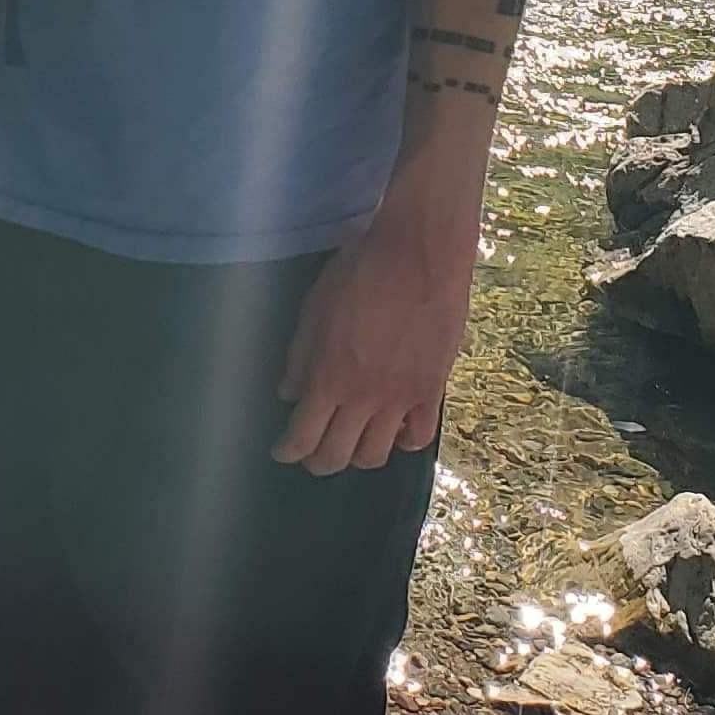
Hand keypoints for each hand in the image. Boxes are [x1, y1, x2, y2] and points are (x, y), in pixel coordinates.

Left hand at [273, 174, 480, 474]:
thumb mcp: (315, 309)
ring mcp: (402, 398)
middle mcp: (365, 398)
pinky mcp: (433, 390)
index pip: (302, 436)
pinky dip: (404, 441)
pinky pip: (419, 436)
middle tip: (311, 452)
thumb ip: (300, 357)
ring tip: (351, 442)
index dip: (287, 451)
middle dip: (317, 461)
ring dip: (358, 455)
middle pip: (337, 456)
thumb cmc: (360, 272)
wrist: (420, 253)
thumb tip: (289, 394)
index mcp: (330, 379)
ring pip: (377, 455)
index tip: (281, 450)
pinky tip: (395, 430)